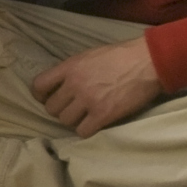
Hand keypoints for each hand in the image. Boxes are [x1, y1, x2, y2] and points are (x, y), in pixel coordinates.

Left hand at [31, 37, 160, 137]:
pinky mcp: (103, 114)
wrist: (148, 61)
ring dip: (73, 121)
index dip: (40, 95)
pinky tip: (94, 124)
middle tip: (72, 109)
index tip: (48, 98)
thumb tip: (61, 84)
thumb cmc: (121, 55)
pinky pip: (82, 131)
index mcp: (69, 67)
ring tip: (84, 116)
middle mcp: (75, 84)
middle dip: (60, 110)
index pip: (38, 86)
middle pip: (51, 108)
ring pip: (65, 121)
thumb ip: (72, 70)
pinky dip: (86, 130)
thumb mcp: (89, 56)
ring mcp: (88, 100)